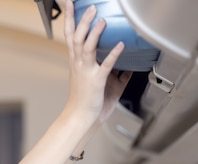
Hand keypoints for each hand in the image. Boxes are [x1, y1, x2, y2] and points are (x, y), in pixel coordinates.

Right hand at [62, 1, 131, 123]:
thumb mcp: (100, 81)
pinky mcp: (96, 81)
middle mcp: (79, 64)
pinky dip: (113, 54)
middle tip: (89, 7)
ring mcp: (87, 72)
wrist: (80, 117)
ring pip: (86, 48)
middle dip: (81, 20)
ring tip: (101, 20)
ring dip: (94, 33)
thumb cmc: (88, 101)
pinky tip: (120, 45)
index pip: (70, 36)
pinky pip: (106, 65)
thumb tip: (127, 64)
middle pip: (76, 38)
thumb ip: (113, 70)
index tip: (70, 5)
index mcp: (77, 62)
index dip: (70, 20)